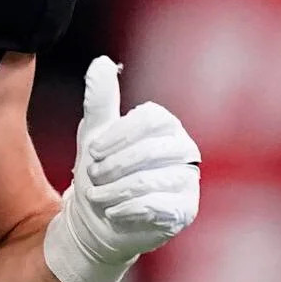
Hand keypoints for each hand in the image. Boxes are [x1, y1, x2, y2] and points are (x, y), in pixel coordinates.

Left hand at [43, 55, 200, 281]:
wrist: (96, 220)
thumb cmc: (99, 172)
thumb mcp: (94, 133)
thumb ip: (100, 99)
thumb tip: (102, 62)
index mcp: (164, 126)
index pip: (151, 118)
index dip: (119, 135)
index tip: (93, 151)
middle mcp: (183, 150)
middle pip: (153, 149)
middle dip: (115, 165)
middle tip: (93, 176)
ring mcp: (187, 181)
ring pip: (154, 180)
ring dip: (117, 190)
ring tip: (98, 196)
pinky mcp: (185, 210)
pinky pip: (161, 207)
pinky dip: (130, 210)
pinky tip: (113, 212)